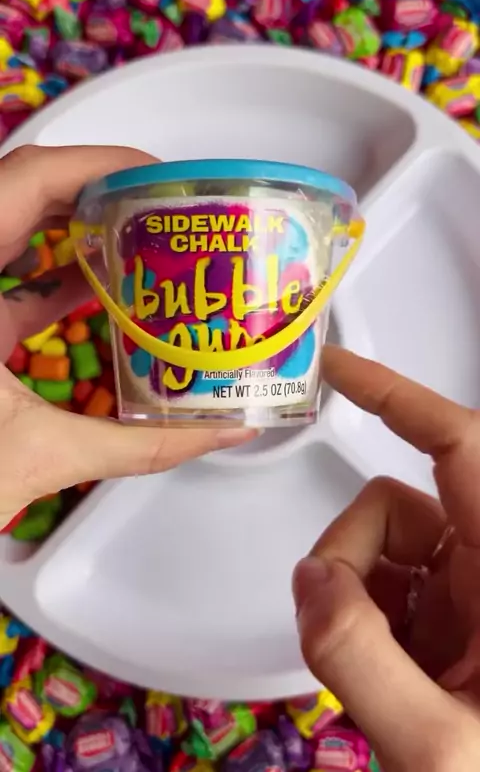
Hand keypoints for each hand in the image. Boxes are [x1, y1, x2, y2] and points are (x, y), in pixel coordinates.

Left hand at [0, 145, 255, 527]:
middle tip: (159, 205)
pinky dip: (55, 272)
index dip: (99, 164)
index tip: (157, 177)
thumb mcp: (39, 456)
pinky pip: (8, 272)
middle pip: (23, 188)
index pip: (26, 179)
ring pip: (13, 223)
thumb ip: (138, 447)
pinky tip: (97, 288)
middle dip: (97, 188)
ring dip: (76, 223)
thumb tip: (218, 432)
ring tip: (138, 236)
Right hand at [293, 346, 479, 771]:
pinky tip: (371, 671)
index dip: (399, 396)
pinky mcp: (446, 622)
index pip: (460, 447)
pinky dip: (355, 617)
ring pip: (378, 548)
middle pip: (392, 507)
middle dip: (347, 556)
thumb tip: (311, 579)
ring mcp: (467, 596)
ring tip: (360, 669)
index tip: (337, 367)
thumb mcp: (438, 747)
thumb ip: (359, 659)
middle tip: (333, 629)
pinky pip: (379, 586)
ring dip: (348, 596)